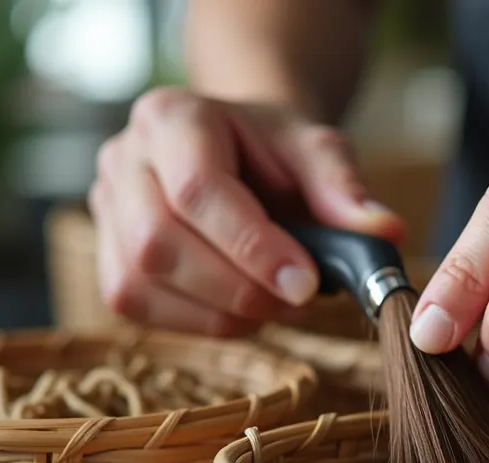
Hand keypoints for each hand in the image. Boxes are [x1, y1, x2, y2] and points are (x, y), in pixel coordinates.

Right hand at [89, 86, 404, 334]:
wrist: (239, 153)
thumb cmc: (276, 153)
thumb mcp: (318, 152)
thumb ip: (346, 190)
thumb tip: (384, 234)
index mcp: (171, 117)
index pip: (198, 190)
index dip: (251, 246)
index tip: (305, 283)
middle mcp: (123, 158)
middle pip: (158, 241)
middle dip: (236, 287)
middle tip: (297, 301)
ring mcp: (105, 209)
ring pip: (139, 281)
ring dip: (218, 312)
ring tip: (275, 304)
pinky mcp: (106, 256)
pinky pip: (136, 303)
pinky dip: (197, 320)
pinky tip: (240, 309)